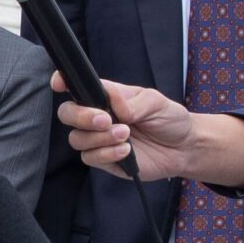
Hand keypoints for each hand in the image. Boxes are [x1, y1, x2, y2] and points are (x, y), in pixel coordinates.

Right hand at [54, 76, 195, 180]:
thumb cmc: (168, 119)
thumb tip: (112, 100)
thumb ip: (132, 101)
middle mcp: (97, 117)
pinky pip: (90, 158)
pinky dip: (107, 154)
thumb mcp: (155, 102)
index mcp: (105, 96)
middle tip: (106, 119)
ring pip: (76, 139)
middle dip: (81, 116)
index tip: (59, 84)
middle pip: (67, 114)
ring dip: (99, 138)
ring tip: (126, 135)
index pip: (77, 86)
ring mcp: (98, 139)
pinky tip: (126, 151)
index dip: (62, 82)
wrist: (183, 148)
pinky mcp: (105, 160)